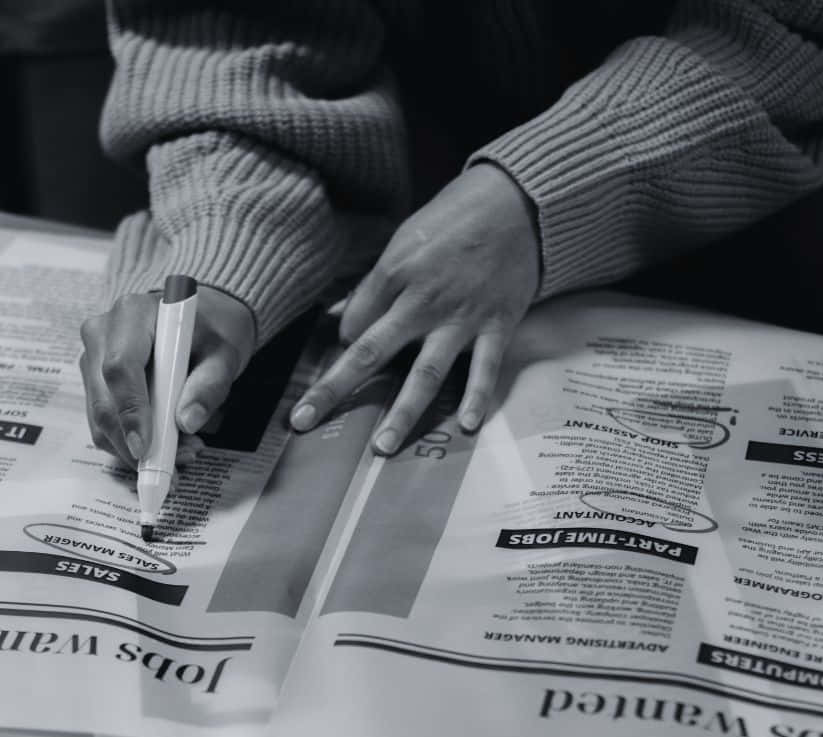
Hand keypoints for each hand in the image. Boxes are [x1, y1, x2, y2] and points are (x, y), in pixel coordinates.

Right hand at [79, 284, 257, 468]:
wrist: (196, 323)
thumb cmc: (208, 334)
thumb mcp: (223, 355)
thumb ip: (209, 386)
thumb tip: (186, 422)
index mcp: (132, 314)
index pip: (120, 367)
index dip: (130, 411)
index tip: (145, 447)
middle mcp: (103, 334)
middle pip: (104, 400)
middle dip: (135, 442)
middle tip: (174, 466)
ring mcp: (93, 359)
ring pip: (101, 419)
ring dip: (135, 448)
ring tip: (181, 453)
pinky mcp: (94, 383)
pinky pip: (104, 424)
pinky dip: (131, 443)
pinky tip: (165, 445)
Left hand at [289, 163, 538, 452]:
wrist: (518, 204)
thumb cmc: (455, 220)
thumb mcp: (405, 240)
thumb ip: (374, 284)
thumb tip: (341, 317)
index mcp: (394, 274)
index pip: (354, 326)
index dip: (344, 345)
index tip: (347, 352)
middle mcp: (422, 301)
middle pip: (369, 354)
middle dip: (333, 389)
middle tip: (304, 421)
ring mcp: (460, 318)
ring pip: (424, 373)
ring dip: (402, 412)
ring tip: (383, 447)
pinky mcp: (497, 326)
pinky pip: (484, 369)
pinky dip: (476, 398)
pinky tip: (466, 426)